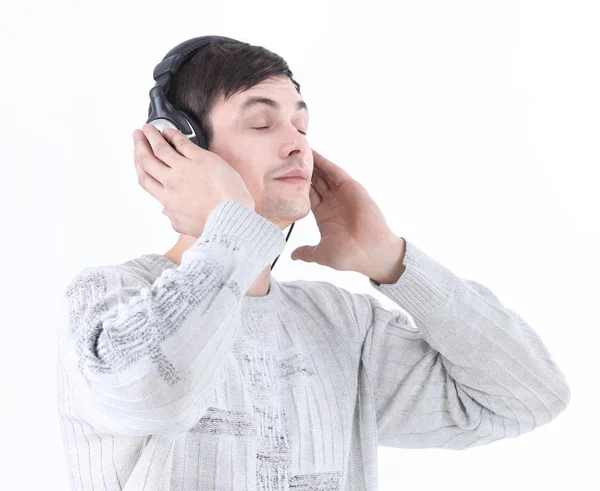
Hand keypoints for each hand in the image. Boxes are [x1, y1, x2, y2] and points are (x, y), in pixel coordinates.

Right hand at [132, 124, 254, 236]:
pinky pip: (182, 143)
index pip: (145, 179)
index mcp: (167, 199)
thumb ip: (173, 217)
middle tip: (137, 136)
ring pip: (161, 148)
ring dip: (152, 136)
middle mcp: (172, 183)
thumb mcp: (186, 226)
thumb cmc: (214, 224)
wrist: (231, 218)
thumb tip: (165, 212)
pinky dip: (173, 135)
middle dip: (139, 146)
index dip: (137, 164)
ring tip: (148, 128)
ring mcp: (186, 170)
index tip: (137, 156)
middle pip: (148, 160)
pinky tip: (169, 131)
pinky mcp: (201, 160)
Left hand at [291, 149, 402, 277]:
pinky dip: (326, 163)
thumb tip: (293, 256)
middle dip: (304, 171)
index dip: (297, 186)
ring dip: (313, 164)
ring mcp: (342, 194)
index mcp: (324, 216)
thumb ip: (307, 252)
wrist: (370, 252)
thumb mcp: (322, 254)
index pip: (308, 196)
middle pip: (315, 182)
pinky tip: (314, 153)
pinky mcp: (351, 188)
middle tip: (289, 157)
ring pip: (324, 175)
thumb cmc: (349, 255)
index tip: (284, 176)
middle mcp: (333, 203)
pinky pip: (336, 173)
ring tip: (299, 151)